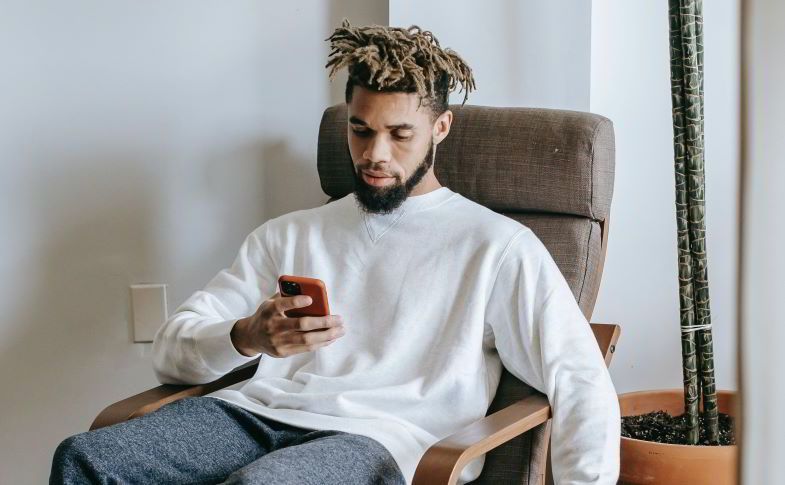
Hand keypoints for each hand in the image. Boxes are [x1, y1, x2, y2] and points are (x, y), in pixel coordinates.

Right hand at [230, 292, 344, 356]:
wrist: (251, 336)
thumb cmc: (267, 315)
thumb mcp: (271, 302)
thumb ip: (287, 296)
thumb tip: (311, 292)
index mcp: (269, 310)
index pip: (282, 305)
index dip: (296, 302)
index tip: (311, 299)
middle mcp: (273, 326)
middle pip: (301, 325)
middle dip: (323, 322)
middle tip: (339, 319)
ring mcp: (278, 341)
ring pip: (307, 340)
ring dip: (327, 335)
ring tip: (340, 330)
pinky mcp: (283, 352)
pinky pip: (306, 349)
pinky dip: (321, 343)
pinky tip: (331, 338)